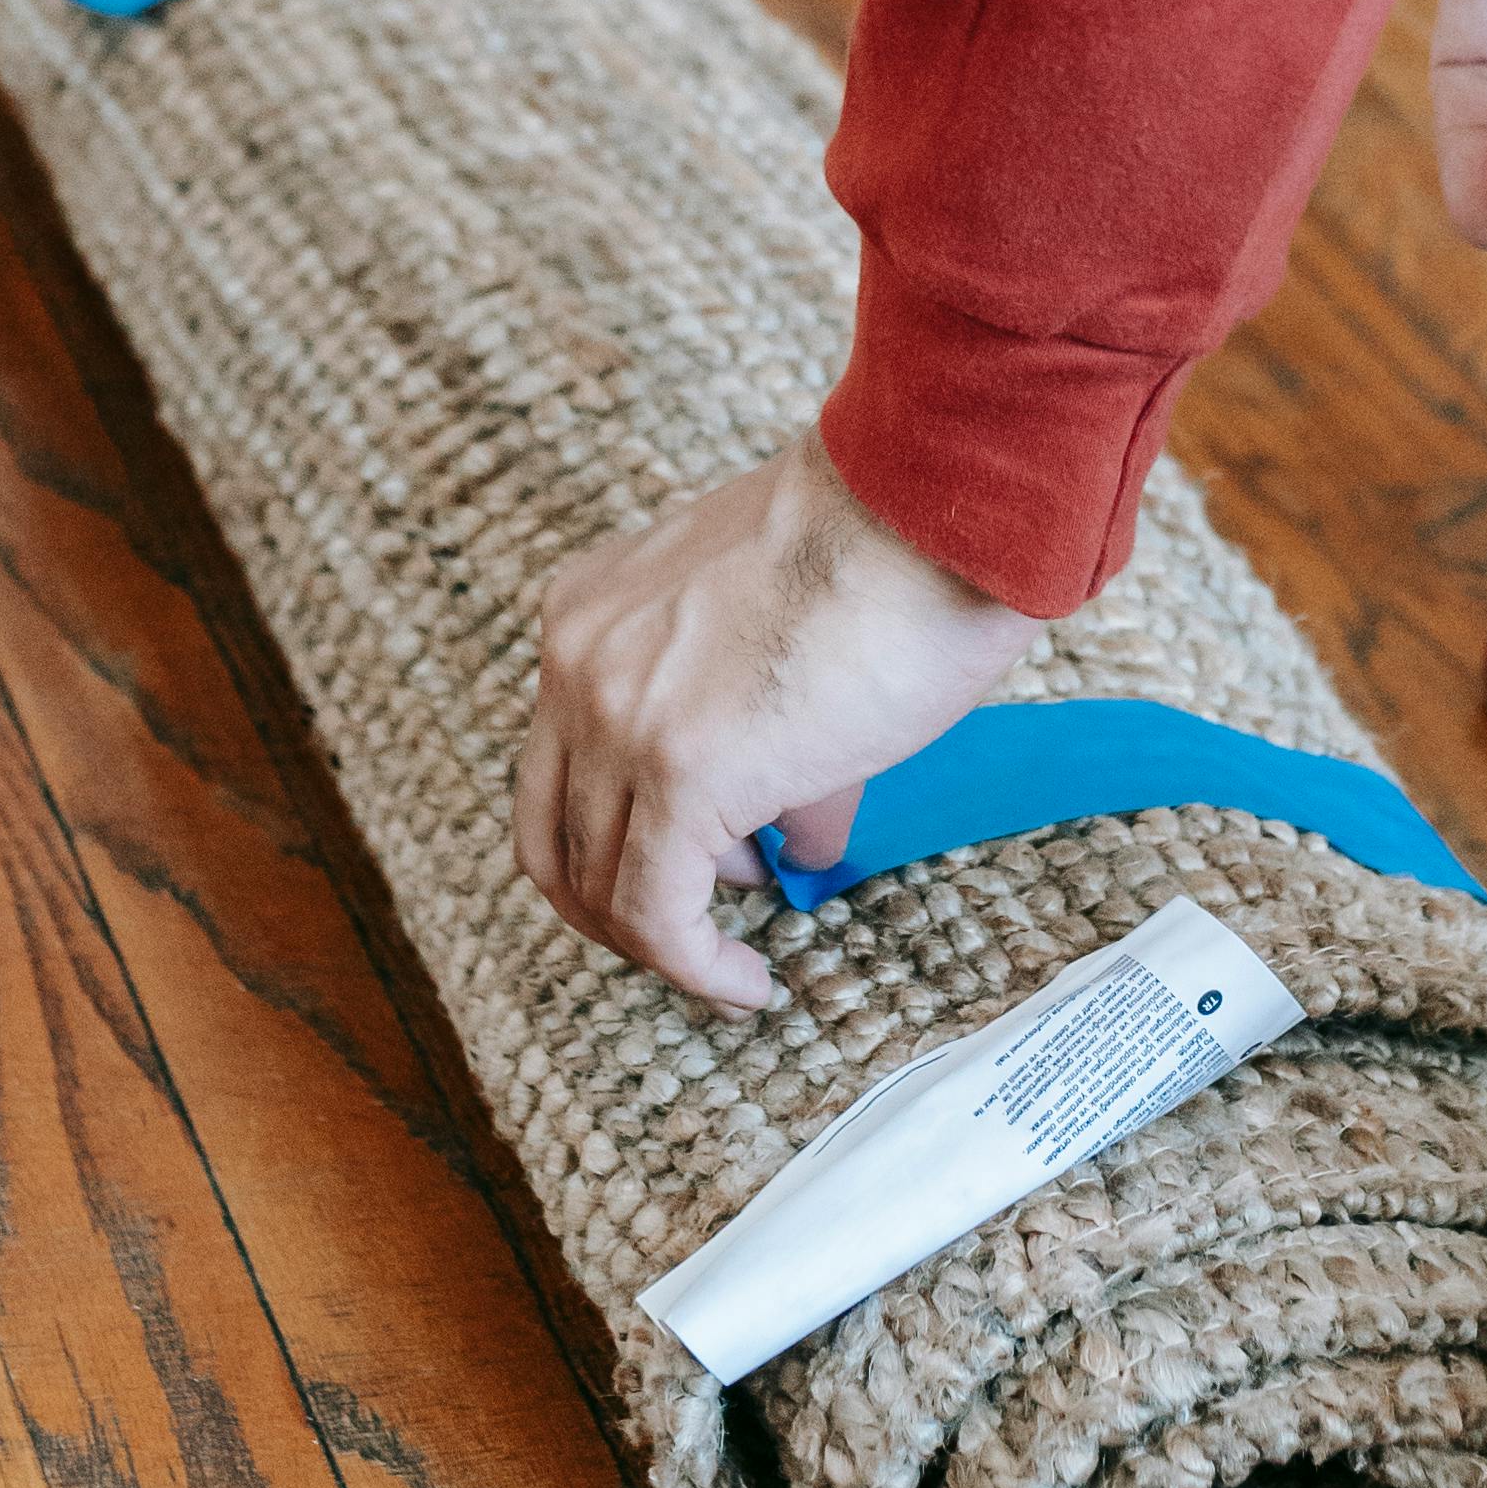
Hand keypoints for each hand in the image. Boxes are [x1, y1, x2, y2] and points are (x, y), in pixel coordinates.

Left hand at [518, 428, 1039, 1008]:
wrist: (932, 502)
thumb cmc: (889, 547)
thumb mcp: (775, 632)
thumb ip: (755, 730)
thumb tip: (797, 843)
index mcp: (590, 613)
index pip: (560, 769)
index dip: (615, 845)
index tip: (690, 880)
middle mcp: (578, 659)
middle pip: (554, 838)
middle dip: (621, 908)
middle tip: (695, 936)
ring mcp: (616, 717)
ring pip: (600, 886)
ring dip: (668, 943)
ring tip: (738, 962)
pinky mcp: (681, 774)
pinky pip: (657, 913)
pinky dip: (697, 969)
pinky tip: (749, 985)